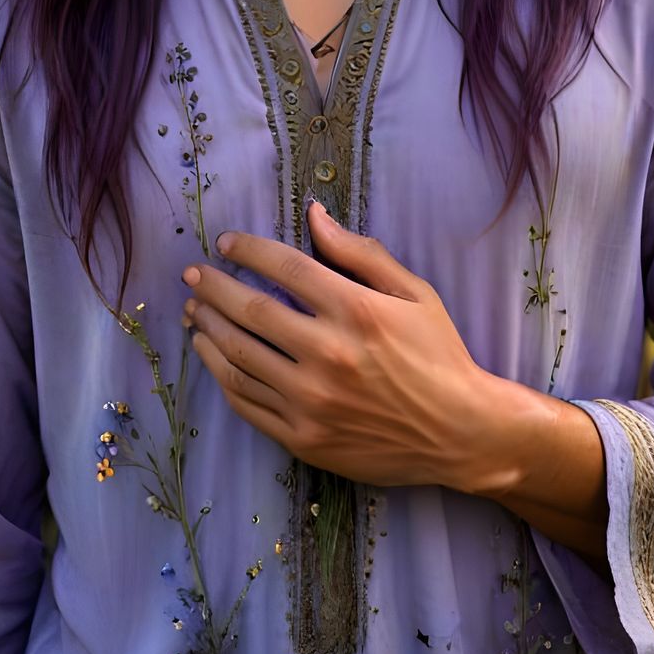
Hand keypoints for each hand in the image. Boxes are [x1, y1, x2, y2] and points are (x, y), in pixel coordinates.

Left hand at [180, 198, 492, 488]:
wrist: (461, 433)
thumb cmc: (439, 355)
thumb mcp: (413, 293)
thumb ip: (360, 253)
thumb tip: (314, 215)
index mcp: (355, 310)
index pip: (284, 267)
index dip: (248, 250)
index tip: (226, 243)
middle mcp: (328, 354)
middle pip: (250, 311)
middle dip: (214, 286)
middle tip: (192, 274)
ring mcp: (312, 401)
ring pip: (239, 357)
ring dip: (207, 329)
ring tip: (193, 311)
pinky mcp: (303, 438)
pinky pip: (247, 402)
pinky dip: (221, 374)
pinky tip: (211, 354)